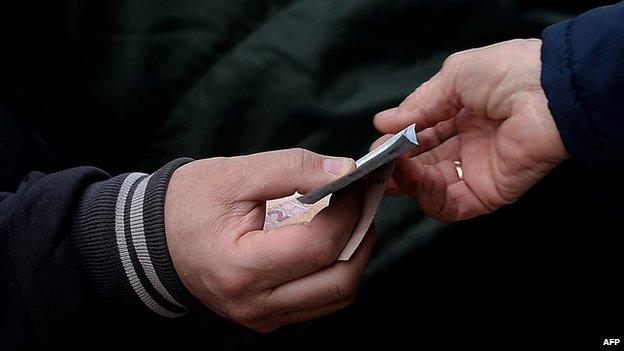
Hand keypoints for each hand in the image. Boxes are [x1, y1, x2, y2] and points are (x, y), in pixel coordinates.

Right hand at [164, 148, 373, 331]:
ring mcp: (261, 316)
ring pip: (336, 296)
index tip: (354, 184)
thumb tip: (346, 171)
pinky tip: (330, 240)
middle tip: (362, 202)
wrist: (155, 239)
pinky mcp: (267, 316)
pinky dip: (335, 270)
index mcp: (241, 267)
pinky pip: (319, 301)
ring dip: (354, 256)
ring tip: (351, 219)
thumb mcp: (236, 174)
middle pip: (338, 280)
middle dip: (360, 235)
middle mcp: (254, 303)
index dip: (348, 212)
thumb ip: (293, 168)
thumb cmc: (190, 203)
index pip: (319, 247)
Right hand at [373, 39, 567, 221]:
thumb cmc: (508, 74)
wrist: (549, 92)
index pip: (423, 136)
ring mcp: (477, 171)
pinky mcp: (488, 194)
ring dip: (407, 181)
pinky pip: (450, 205)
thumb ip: (419, 104)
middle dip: (397, 167)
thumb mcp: (455, 76)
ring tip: (393, 168)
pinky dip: (426, 196)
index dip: (398, 143)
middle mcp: (468, 145)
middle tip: (375, 165)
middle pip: (423, 165)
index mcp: (463, 116)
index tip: (377, 146)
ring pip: (431, 188)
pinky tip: (414, 178)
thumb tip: (383, 123)